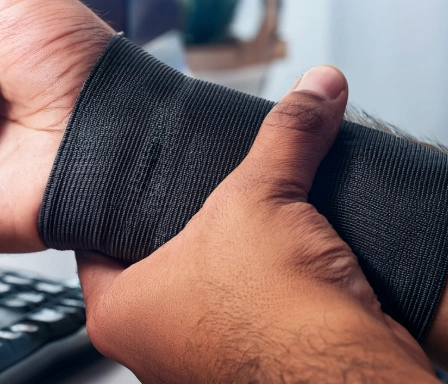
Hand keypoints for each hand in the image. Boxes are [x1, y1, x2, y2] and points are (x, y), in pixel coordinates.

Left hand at [76, 66, 436, 382]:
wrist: (353, 378)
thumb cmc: (278, 319)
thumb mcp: (264, 197)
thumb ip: (285, 136)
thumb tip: (314, 92)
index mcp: (119, 312)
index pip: (94, 240)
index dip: (116, 200)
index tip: (132, 177)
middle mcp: (152, 346)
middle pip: (153, 262)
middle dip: (180, 225)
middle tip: (195, 187)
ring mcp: (199, 362)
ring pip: (203, 290)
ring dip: (225, 257)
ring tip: (242, 217)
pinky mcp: (249, 365)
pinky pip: (245, 311)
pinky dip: (258, 285)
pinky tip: (278, 256)